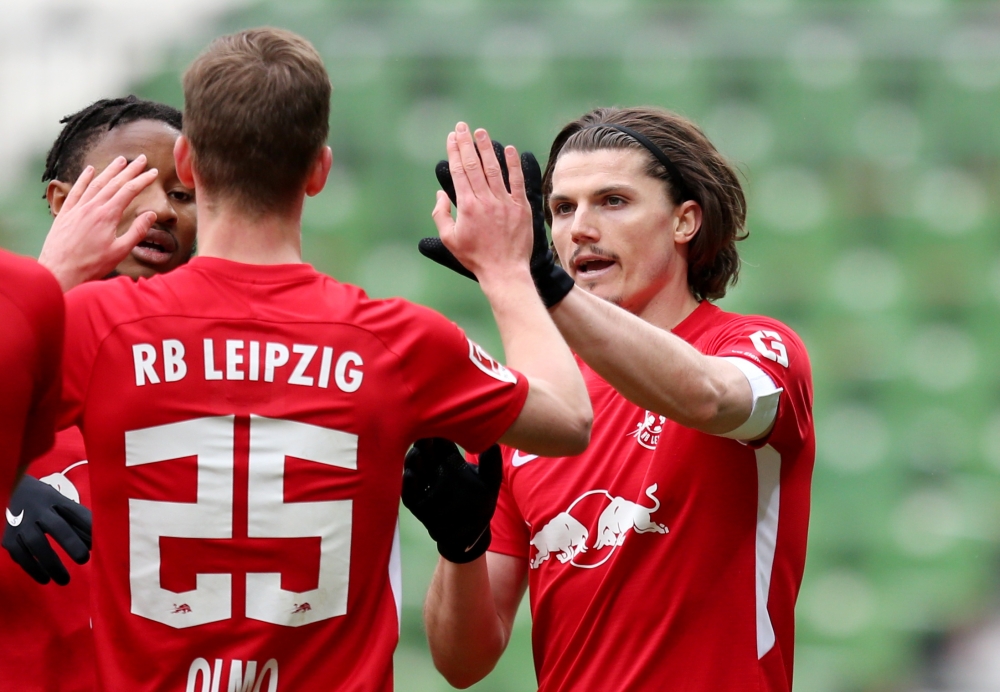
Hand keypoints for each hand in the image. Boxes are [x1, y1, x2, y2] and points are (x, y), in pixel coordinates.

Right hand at [3, 475, 91, 584]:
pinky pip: (20, 555)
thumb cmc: (47, 503)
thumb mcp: (63, 505)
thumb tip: (96, 543)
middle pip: (56, 527)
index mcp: (57, 500)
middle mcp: (38, 510)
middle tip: (83, 559)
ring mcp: (21, 524)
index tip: (98, 543)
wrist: (14, 492)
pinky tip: (45, 579)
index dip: (88, 527)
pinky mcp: (8, 538)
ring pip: (36, 544)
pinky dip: (33, 568)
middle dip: (71, 543)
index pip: (76, 513)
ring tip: (64, 580)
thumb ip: (78, 522)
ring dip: (51, 563)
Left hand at [38, 155, 157, 291]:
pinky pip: (76, 191)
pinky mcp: (65, 213)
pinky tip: (90, 170)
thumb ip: (137, 231)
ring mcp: (77, 208)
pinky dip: (83, 179)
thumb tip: (150, 214)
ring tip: (121, 160)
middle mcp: (92, 207)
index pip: (129, 191)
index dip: (142, 180)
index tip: (153, 172)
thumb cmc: (92, 265)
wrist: (59, 271)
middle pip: (114, 183)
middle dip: (130, 170)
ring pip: (96, 184)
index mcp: (107, 215)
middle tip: (142, 159)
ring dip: (110, 170)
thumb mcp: (120, 251)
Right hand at [402, 438, 501, 563]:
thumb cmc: (479, 503)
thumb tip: (492, 440)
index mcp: (450, 461)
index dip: (439, 431)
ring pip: (414, 468)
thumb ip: (491, 461)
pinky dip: (408, 483)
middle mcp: (434, 470)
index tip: (437, 421)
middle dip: (422, 443)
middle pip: (425, 452)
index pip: (441, 442)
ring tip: (416, 453)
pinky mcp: (417, 503)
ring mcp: (424, 485)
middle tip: (423, 434)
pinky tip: (410, 474)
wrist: (470, 533)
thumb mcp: (490, 480)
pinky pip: (409, 492)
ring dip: (413, 460)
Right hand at [421, 133, 573, 306]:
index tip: (452, 137)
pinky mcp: (521, 207)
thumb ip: (441, 215)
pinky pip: (517, 181)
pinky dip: (513, 164)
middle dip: (467, 143)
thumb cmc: (475, 258)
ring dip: (487, 148)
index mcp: (467, 206)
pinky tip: (509, 150)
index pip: (459, 172)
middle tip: (463, 127)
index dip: (455, 152)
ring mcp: (505, 202)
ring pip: (494, 169)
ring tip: (481, 133)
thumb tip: (440, 194)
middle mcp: (485, 200)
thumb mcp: (449, 239)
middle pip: (475, 165)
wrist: (505, 271)